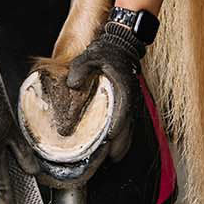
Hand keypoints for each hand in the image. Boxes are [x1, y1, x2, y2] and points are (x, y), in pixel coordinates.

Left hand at [65, 23, 145, 162]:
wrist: (121, 45)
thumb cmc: (106, 52)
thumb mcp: (89, 57)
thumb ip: (80, 69)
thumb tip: (72, 85)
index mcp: (123, 88)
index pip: (123, 110)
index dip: (117, 125)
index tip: (109, 137)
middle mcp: (131, 97)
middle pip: (129, 125)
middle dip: (121, 143)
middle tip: (110, 158)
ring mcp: (131, 102)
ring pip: (130, 128)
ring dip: (123, 143)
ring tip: (112, 158)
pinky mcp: (127, 104)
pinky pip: (127, 124)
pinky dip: (122, 136)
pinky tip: (113, 146)